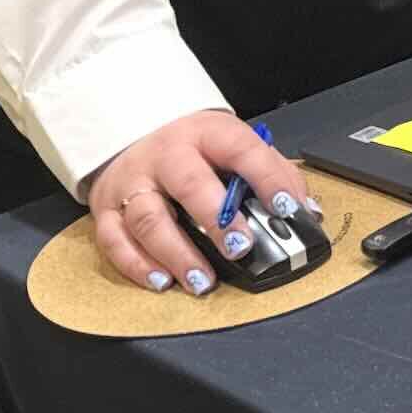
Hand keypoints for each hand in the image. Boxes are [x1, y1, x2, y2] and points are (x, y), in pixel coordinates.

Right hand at [85, 111, 315, 295]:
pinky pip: (115, 240)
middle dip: (218, 220)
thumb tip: (306, 211)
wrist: (137, 131)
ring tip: (203, 280)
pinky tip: (162, 281)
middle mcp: (167, 155)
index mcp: (207, 134)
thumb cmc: (195, 146)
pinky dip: (138, 265)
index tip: (287, 207)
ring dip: (178, 254)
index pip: (243, 150)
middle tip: (241, 248)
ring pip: (149, 218)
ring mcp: (132, 182)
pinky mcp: (106, 208)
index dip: (268, 178)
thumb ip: (272, 173)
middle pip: (189, 184)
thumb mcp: (234, 145)